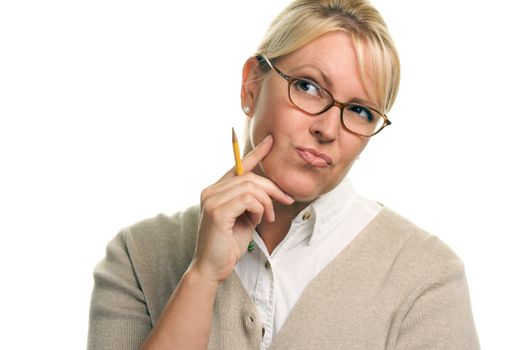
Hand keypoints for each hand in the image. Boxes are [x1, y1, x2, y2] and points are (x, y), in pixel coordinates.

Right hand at [191, 135, 293, 283]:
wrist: (212, 268)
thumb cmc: (228, 245)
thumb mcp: (244, 218)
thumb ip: (251, 202)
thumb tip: (269, 191)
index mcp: (216, 190)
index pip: (238, 166)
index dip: (256, 152)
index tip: (270, 140)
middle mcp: (210, 191)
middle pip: (250, 176)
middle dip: (272, 188)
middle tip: (285, 201)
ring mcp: (211, 199)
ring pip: (251, 187)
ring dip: (267, 202)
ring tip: (268, 218)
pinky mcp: (217, 211)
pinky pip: (248, 199)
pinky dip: (260, 209)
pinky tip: (259, 220)